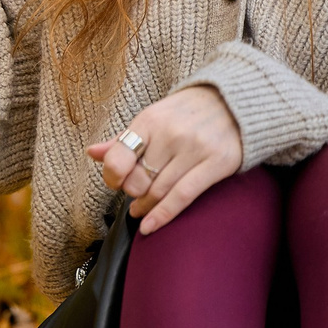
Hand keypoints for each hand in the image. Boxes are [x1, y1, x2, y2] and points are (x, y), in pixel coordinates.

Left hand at [86, 86, 242, 235]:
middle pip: (139, 179)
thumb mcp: (153, 118)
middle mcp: (171, 134)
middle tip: (134, 197)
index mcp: (151, 119)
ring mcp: (195, 149)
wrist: (234, 101)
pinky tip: (150, 226)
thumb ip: (124, 139)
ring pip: (159, 191)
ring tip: (141, 211)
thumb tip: (92, 153)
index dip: (112, 177)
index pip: (120, 156)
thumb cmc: (187, 113)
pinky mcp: (217, 163)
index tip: (114, 184)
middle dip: (132, 193)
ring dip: (145, 208)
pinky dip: (163, 215)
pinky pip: (183, 196)